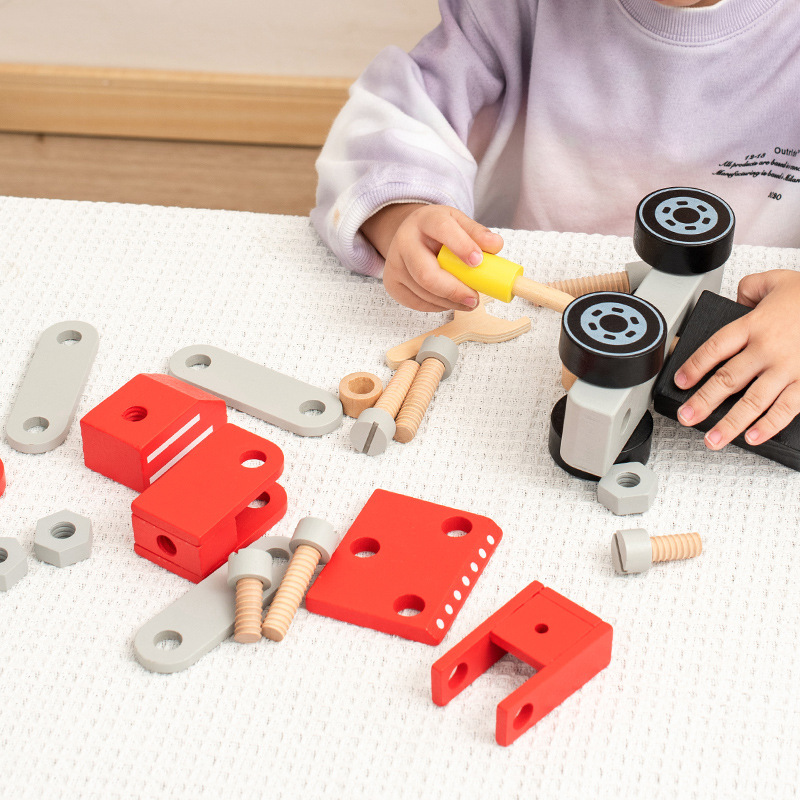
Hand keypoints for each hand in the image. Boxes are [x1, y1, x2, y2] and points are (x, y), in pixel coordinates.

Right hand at [361, 203, 502, 311]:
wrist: (408, 235)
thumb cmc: (438, 231)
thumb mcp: (458, 222)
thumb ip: (477, 233)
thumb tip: (495, 246)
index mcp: (425, 220)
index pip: (442, 230)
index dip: (461, 246)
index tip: (478, 262)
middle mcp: (404, 241)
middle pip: (426, 274)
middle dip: (454, 290)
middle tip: (475, 299)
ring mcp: (394, 265)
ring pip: (424, 292)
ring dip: (450, 302)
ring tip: (468, 300)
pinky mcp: (392, 285)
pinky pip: (418, 303)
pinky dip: (439, 305)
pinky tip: (450, 300)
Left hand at [674, 269, 799, 449]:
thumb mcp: (774, 281)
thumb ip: (748, 289)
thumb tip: (734, 301)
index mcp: (754, 325)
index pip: (714, 348)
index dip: (694, 366)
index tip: (680, 382)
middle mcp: (768, 349)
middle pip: (728, 379)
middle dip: (703, 402)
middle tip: (685, 417)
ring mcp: (788, 368)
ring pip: (752, 401)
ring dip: (729, 423)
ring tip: (711, 439)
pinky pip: (786, 408)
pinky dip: (769, 425)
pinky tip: (753, 437)